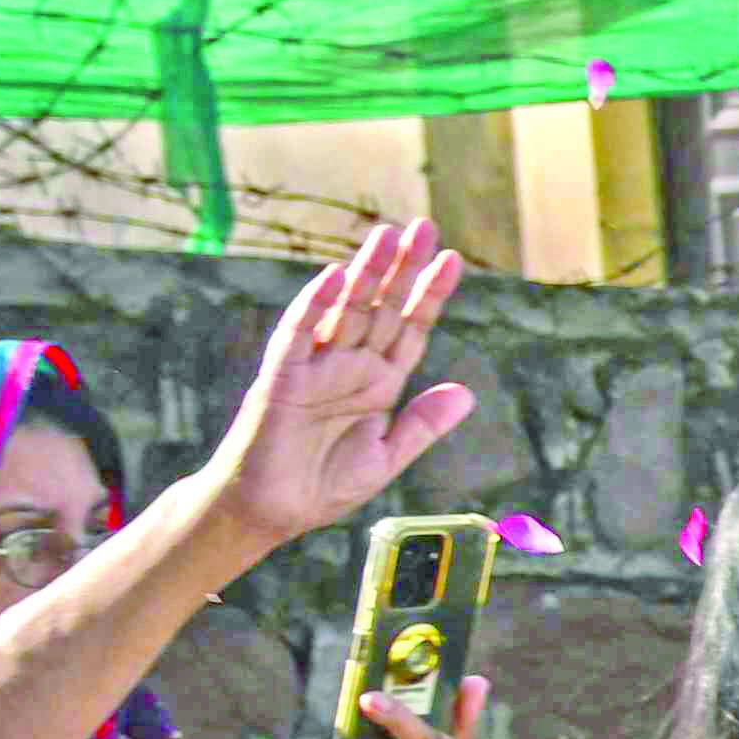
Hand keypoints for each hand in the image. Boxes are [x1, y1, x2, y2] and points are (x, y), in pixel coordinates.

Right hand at [194, 223, 478, 552]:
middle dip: (402, 269)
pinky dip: (314, 306)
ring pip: (345, 310)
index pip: (411, 329)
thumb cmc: (322, 484)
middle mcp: (349, 367)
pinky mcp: (282, 378)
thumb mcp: (387, 456)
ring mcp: (315, 368)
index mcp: (378, 384)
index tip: (453, 261)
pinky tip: (334, 278)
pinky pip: (298, 335)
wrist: (272, 511)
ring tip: (387, 236)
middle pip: (382, 308)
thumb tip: (466, 393)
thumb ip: (422, 424)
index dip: (430, 295)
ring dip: (366, 273)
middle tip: (425, 227)